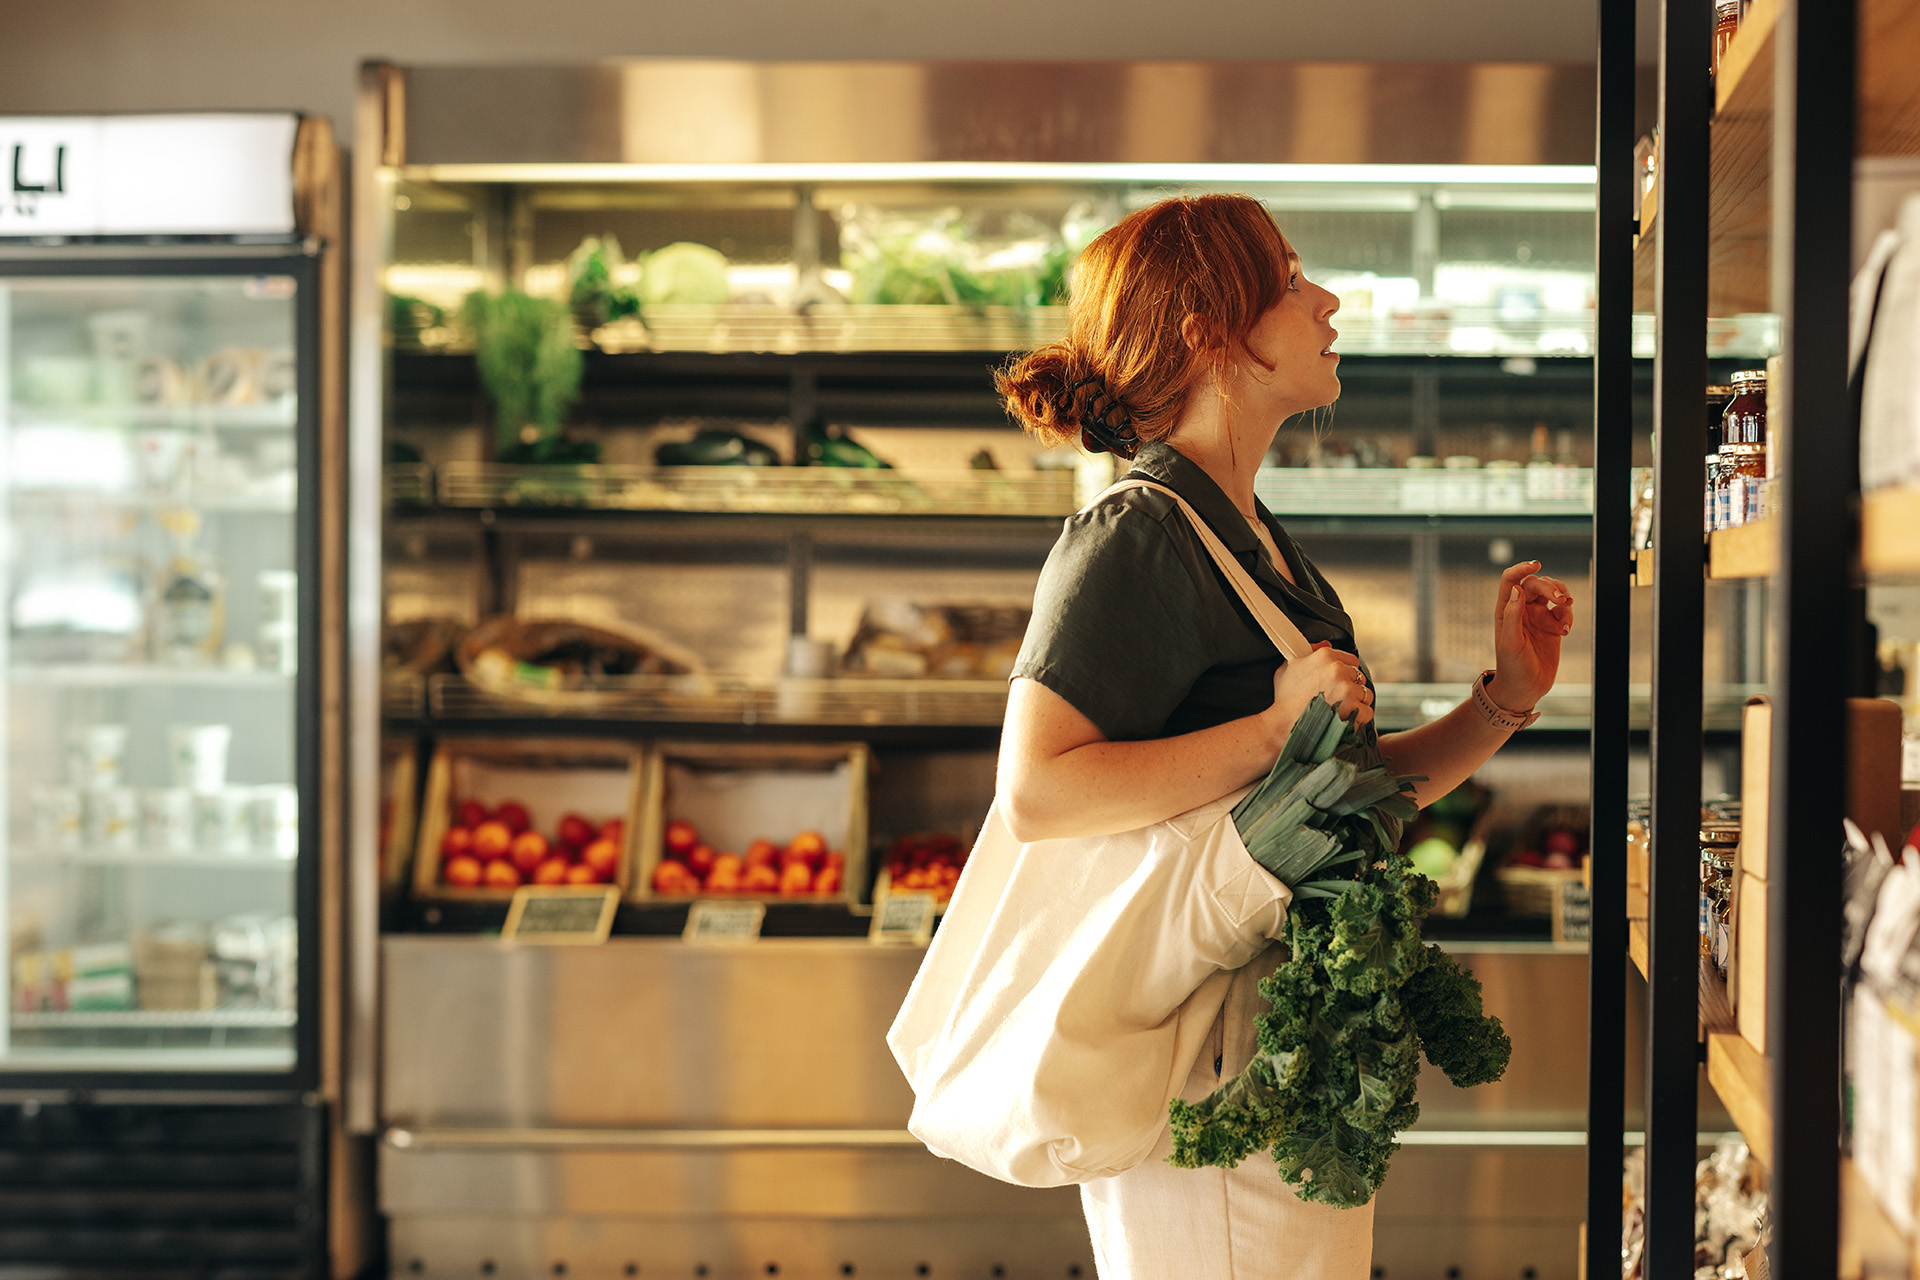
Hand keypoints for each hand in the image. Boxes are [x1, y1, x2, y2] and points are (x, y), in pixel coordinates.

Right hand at [1267, 640, 1373, 744]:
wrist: (1283, 725)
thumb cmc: (1284, 698)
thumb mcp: (1289, 667)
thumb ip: (1308, 651)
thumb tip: (1326, 642)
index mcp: (1324, 656)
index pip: (1351, 660)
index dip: (1345, 673)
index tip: (1337, 684)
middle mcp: (1338, 668)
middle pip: (1359, 676)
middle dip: (1351, 687)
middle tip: (1336, 699)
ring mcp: (1346, 688)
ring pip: (1366, 694)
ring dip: (1357, 703)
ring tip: (1340, 711)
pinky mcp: (1353, 707)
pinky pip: (1367, 712)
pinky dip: (1360, 718)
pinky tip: (1345, 720)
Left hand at [1488, 560, 1573, 712]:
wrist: (1526, 689)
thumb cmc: (1512, 668)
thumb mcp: (1510, 643)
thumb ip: (1513, 615)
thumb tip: (1517, 588)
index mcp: (1506, 610)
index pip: (1511, 580)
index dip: (1521, 568)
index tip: (1536, 564)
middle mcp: (1521, 610)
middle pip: (1535, 584)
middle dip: (1550, 586)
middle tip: (1562, 599)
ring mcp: (1538, 617)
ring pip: (1552, 593)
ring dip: (1562, 595)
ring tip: (1567, 608)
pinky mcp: (1552, 626)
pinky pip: (1563, 611)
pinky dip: (1568, 615)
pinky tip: (1565, 630)